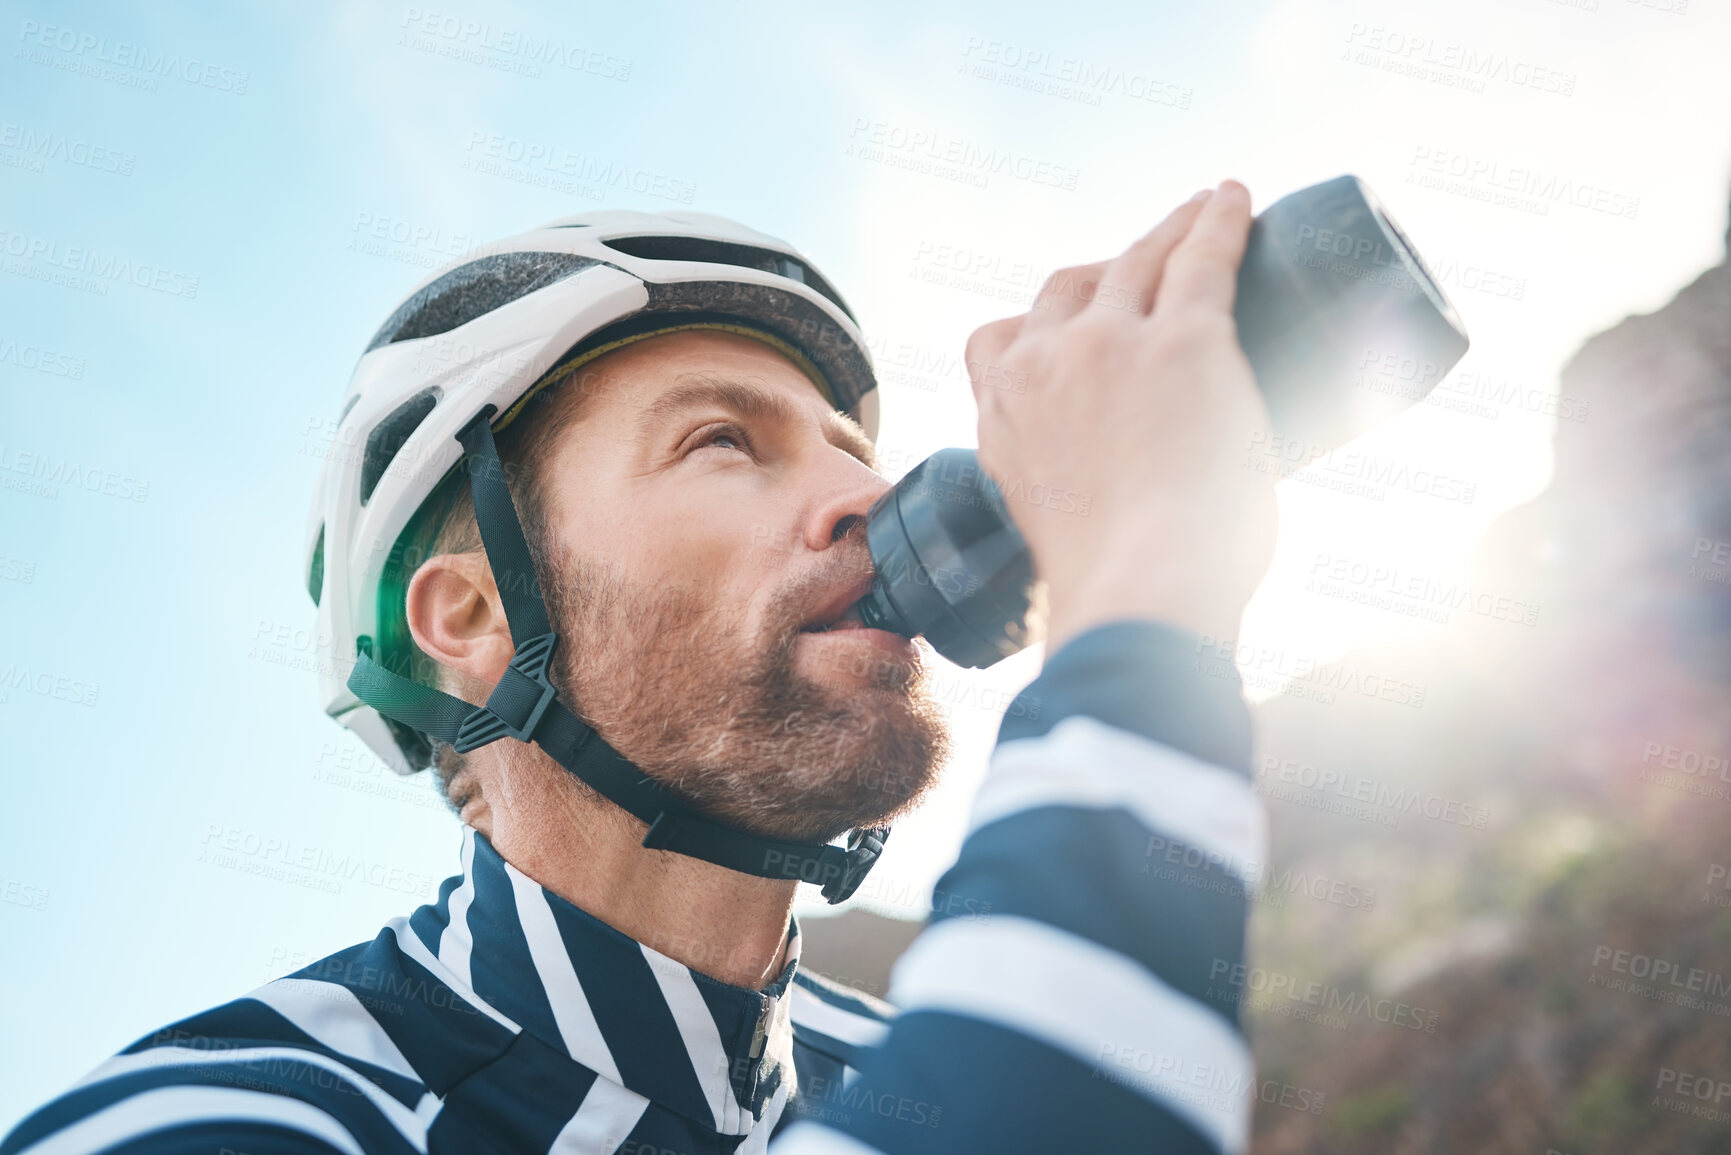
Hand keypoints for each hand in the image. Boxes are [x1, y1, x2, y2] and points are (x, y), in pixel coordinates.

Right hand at [964, 181, 1278, 652]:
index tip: (1074, 326)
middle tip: (1151, 267)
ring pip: (1134, 260)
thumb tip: (1130, 543)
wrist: (1140, 596)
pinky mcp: (1184, 342)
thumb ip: (1076, 518)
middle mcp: (1040, 368)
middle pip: (1066, 287)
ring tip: (1199, 212)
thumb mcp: (1057, 541)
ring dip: (1165, 230)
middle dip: (1107, 270)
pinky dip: (1218, 220)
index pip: (997, 342)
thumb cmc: (1116, 594)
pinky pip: (1201, 259)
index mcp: (1000, 420)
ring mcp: (1110, 348)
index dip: (1040, 324)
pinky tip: (1236, 199)